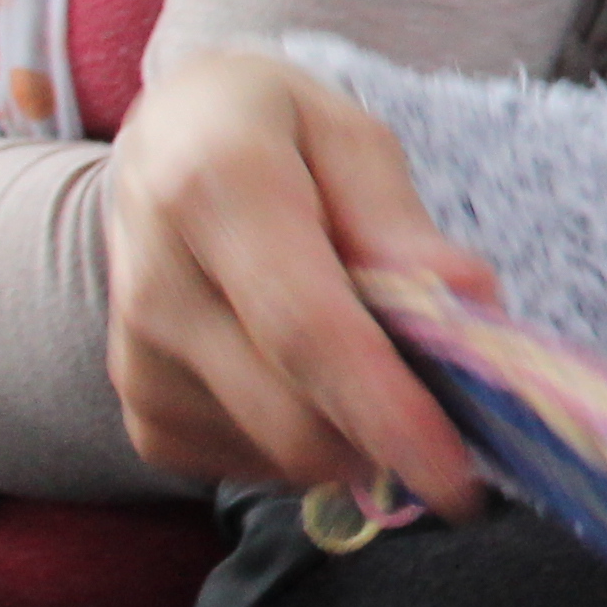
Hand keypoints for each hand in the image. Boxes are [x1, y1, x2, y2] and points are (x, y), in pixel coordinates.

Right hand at [100, 48, 503, 512]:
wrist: (160, 143)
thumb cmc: (273, 132)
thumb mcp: (350, 136)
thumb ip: (401, 225)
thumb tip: (468, 304)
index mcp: (214, 190)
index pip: (307, 329)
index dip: (386, 409)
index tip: (456, 474)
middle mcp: (158, 288)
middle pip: (293, 417)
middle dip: (390, 438)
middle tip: (453, 399)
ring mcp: (138, 363)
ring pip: (280, 455)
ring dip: (351, 430)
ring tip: (362, 345)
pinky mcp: (143, 415)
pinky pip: (252, 465)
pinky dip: (305, 437)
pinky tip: (303, 368)